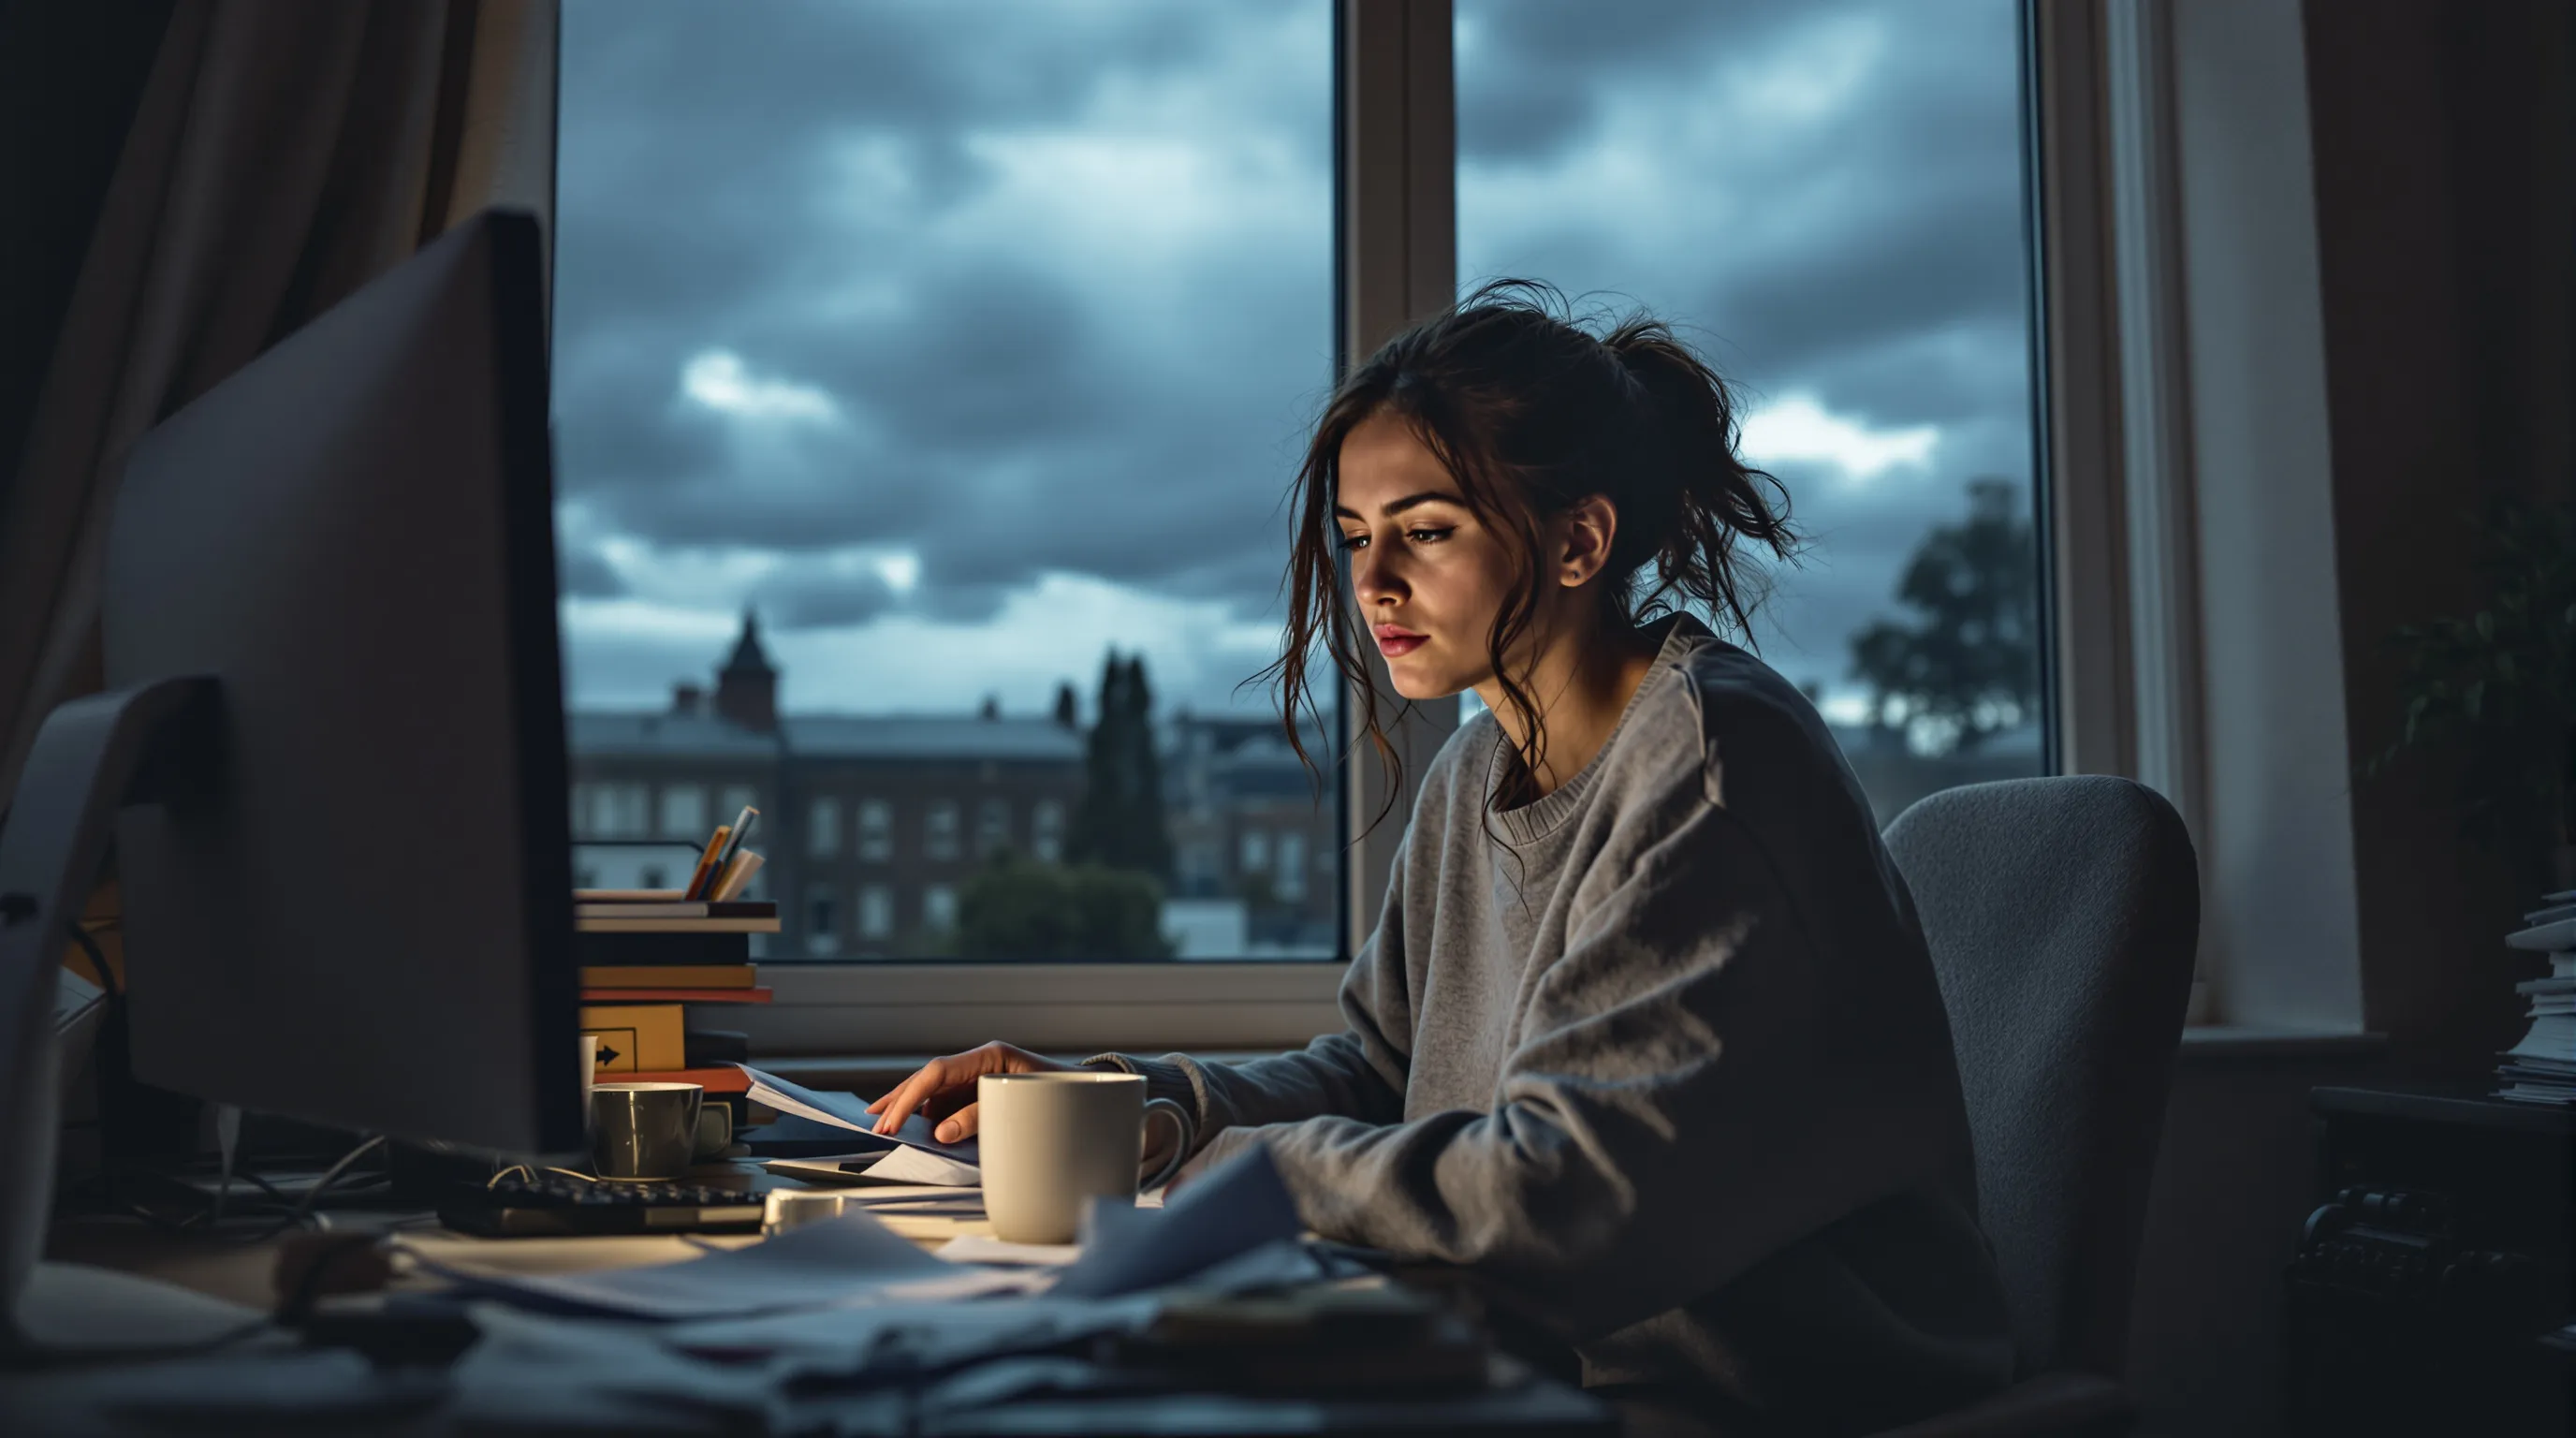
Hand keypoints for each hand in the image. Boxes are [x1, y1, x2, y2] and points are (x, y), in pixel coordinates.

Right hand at [863, 1041, 1074, 1141]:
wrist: (1089, 1097)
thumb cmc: (1060, 1098)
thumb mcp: (1020, 1107)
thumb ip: (978, 1118)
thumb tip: (941, 1132)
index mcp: (991, 1056)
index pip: (938, 1071)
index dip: (911, 1096)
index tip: (893, 1120)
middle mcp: (980, 1062)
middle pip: (929, 1078)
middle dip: (900, 1101)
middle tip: (877, 1125)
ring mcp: (978, 1077)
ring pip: (934, 1090)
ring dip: (908, 1107)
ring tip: (881, 1124)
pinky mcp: (979, 1092)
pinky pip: (946, 1101)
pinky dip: (926, 1114)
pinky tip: (908, 1125)